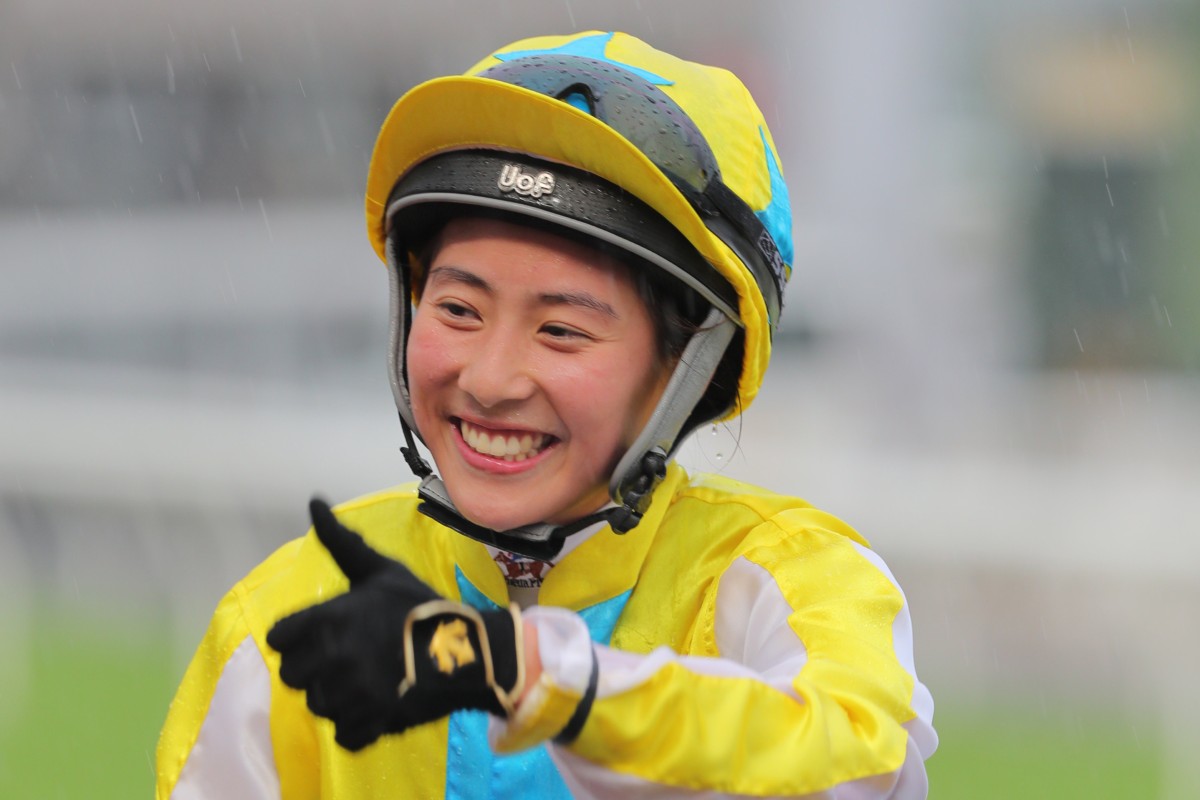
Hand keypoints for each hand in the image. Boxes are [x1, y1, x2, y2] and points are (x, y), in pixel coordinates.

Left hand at [266, 498, 523, 750]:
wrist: (466, 651)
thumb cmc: (419, 605)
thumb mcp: (380, 570)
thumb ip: (341, 542)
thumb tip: (313, 501)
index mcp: (327, 620)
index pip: (279, 639)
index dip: (299, 637)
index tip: (325, 635)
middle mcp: (330, 658)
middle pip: (293, 676)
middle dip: (316, 669)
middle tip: (349, 659)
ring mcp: (348, 695)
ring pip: (318, 706)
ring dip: (338, 697)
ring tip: (369, 682)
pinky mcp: (367, 724)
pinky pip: (344, 734)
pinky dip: (359, 725)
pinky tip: (380, 704)